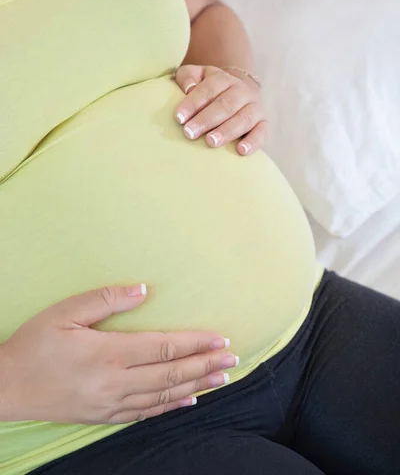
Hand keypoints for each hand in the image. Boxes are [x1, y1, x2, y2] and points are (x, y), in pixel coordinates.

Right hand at [0, 285, 236, 424]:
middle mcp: (115, 382)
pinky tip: (187, 401)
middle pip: (171, 374)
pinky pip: (144, 414)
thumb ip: (106, 299)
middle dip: (205, 366)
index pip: (163, 348)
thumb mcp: (64, 312)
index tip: (221, 340)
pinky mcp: (103, 416)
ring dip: (196, 386)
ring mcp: (110, 403)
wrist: (6, 388)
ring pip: (163, 397)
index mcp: (107, 353)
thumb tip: (143, 290)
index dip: (195, 343)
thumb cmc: (34, 344)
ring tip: (221, 380)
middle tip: (233, 361)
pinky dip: (170, 407)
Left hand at [174, 65, 267, 155]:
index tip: (178, 118)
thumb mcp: (196, 76)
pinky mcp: (263, 124)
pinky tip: (241, 151)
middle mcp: (242, 91)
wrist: (239, 92)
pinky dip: (253, 142)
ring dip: (227, 131)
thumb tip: (188, 88)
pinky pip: (262, 133)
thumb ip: (188, 77)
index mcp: (223, 79)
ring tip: (211, 142)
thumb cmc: (209, 89)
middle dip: (206, 120)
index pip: (208, 89)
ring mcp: (255, 107)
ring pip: (243, 119)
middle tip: (189, 133)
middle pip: (225, 105)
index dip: (193, 103)